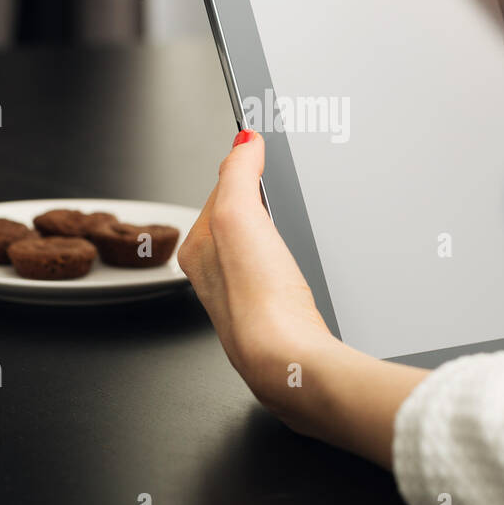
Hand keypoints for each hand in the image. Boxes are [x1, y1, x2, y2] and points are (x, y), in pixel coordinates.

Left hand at [177, 130, 426, 466]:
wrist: (289, 363)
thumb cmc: (258, 301)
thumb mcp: (238, 215)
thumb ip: (237, 173)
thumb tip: (244, 141)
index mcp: (198, 248)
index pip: (221, 191)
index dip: (247, 169)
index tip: (267, 153)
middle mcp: (215, 275)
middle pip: (243, 219)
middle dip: (265, 202)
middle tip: (287, 189)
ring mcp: (247, 297)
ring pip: (264, 247)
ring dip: (281, 233)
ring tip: (297, 223)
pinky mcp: (277, 316)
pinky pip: (283, 274)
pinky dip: (294, 261)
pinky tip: (305, 264)